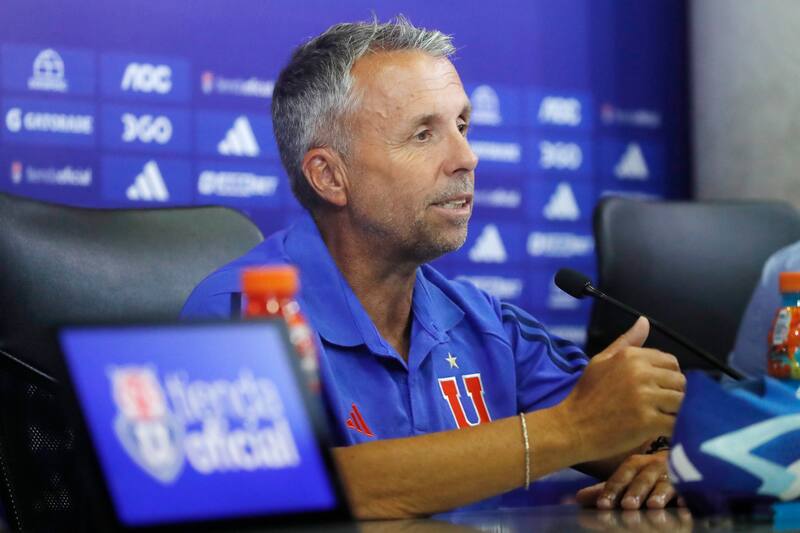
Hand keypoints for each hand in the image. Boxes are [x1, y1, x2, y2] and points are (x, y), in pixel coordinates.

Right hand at [556, 317, 685, 462]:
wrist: (572, 427)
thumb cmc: (586, 395)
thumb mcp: (600, 361)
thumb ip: (626, 341)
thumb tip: (644, 321)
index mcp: (631, 356)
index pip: (671, 362)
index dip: (667, 377)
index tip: (656, 389)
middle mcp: (640, 372)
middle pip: (680, 381)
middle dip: (674, 394)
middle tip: (659, 407)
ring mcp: (645, 397)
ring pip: (682, 402)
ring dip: (676, 412)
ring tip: (661, 419)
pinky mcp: (648, 421)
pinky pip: (676, 423)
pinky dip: (673, 429)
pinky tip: (660, 431)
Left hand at [576, 451, 684, 509]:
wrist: (681, 460)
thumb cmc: (647, 475)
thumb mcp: (626, 480)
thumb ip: (606, 490)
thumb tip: (577, 499)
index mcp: (635, 464)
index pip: (621, 476)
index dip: (612, 491)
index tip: (603, 505)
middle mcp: (654, 466)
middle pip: (643, 478)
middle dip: (636, 492)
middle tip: (628, 506)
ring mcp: (674, 473)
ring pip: (667, 482)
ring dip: (660, 494)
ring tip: (653, 505)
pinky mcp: (693, 482)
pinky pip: (692, 488)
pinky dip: (688, 496)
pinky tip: (685, 504)